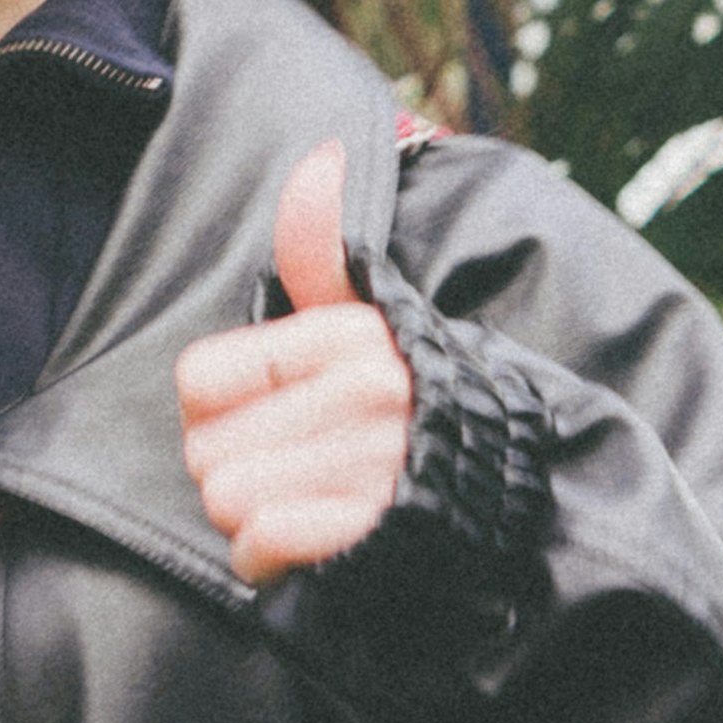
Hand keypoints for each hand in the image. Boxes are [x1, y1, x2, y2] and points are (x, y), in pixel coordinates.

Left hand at [174, 138, 412, 587]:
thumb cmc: (424, 401)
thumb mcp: (376, 319)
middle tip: (280, 476)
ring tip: (294, 509)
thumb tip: (318, 162)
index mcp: (345, 337)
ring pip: (228, 501)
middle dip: (232, 475)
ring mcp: (372, 461)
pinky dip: (266, 560)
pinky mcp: (377, 529)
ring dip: (248, 522)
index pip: (200, 379)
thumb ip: (322, 255)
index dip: (211, 412)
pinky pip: (263, 544)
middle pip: (205, 451)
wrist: (523, 489)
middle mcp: (359, 393)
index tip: (250, 422)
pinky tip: (297, 549)